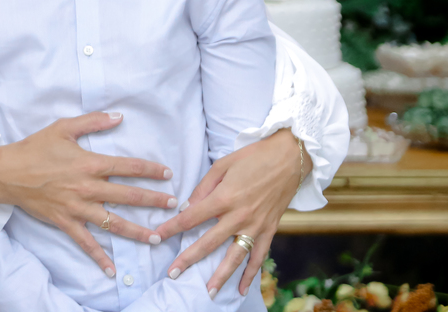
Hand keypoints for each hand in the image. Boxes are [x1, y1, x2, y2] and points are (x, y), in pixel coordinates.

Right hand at [0, 112, 177, 276]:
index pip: (128, 167)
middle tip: (173, 205)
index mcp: (89, 163)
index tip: (167, 174)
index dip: (150, 170)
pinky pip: (86, 242)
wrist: (8, 172)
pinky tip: (112, 269)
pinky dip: (99, 257)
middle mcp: (87, 188)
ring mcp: (77, 208)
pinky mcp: (65, 222)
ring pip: (113, 223)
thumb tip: (119, 117)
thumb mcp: (63, 127)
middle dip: (153, 201)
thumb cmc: (35, 147)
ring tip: (156, 238)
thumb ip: (93, 122)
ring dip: (136, 232)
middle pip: (127, 196)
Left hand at [155, 128, 309, 296]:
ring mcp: (255, 226)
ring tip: (208, 291)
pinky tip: (242, 289)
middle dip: (188, 259)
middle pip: (208, 242)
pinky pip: (259, 256)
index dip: (172, 227)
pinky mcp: (269, 229)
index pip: (191, 218)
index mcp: (224, 198)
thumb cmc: (253, 157)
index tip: (157, 237)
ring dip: (220, 275)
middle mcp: (238, 216)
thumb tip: (187, 206)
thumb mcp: (223, 164)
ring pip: (234, 256)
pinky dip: (251, 274)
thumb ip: (203, 187)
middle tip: (173, 272)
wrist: (289, 157)